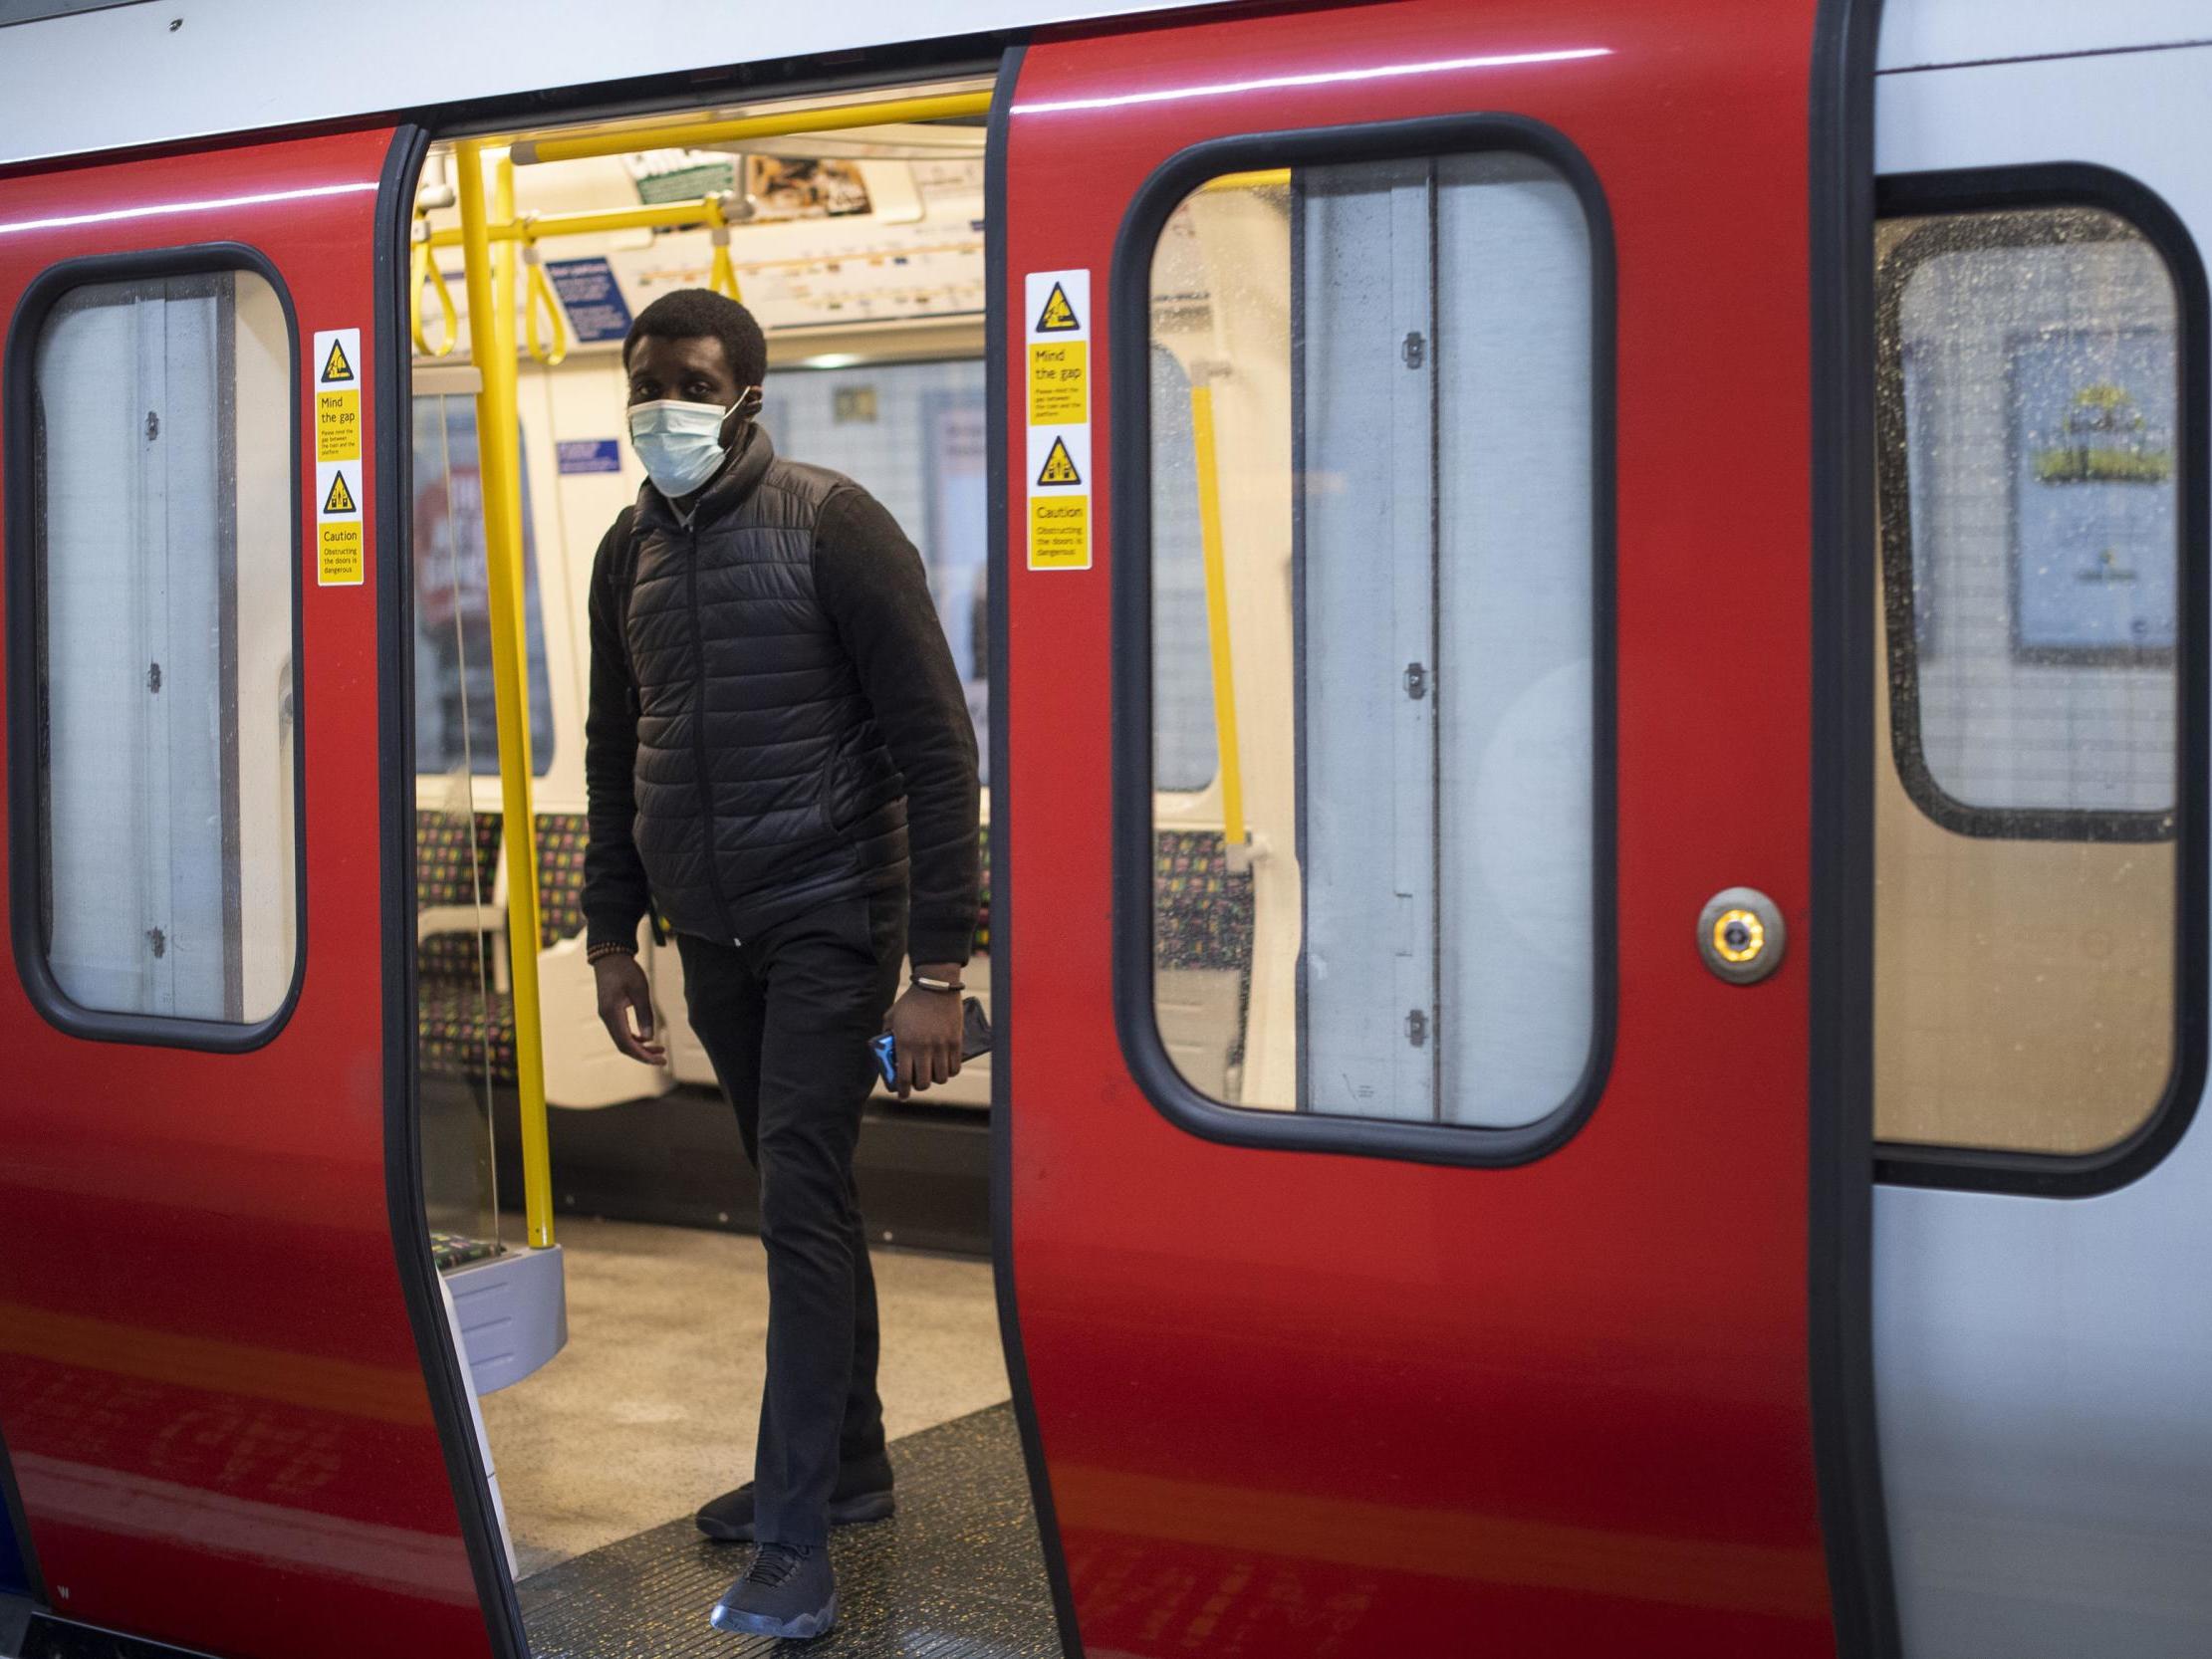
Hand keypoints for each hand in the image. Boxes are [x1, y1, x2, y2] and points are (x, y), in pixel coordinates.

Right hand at [594, 951, 665, 1065]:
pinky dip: (634, 1038)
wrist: (610, 956)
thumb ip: (645, 1014)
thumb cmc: (626, 970)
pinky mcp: (610, 1012)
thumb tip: (649, 1037)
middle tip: (663, 1059)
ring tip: (660, 1050)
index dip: (642, 1055)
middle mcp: (606, 1018)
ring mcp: (607, 1016)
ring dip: (640, 1047)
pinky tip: (647, 1038)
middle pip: (623, 1045)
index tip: (659, 1060)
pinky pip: (621, 1032)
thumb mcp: (640, 990)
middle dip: (643, 1055)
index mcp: (611, 1013)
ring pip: (622, 1040)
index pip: (626, 1043)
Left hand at [886, 972, 964, 1098]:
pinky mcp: (955, 1042)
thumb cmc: (911, 1002)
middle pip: (924, 1082)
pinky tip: (946, 1068)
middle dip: (920, 1086)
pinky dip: (950, 1071)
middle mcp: (923, 1048)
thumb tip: (886, 1049)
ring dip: (936, 1079)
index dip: (902, 1091)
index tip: (902, 1096)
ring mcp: (941, 1046)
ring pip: (941, 1077)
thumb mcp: (892, 1017)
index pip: (904, 1077)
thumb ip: (887, 1033)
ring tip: (933, 1073)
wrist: (935, 986)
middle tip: (918, 1082)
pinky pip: (955, 1067)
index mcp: (905, 1043)